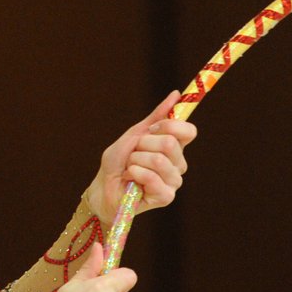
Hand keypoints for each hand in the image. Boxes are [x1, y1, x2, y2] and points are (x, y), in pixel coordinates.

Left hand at [85, 91, 197, 224]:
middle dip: (143, 144)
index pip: (189, 131)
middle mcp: (178, 164)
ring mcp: (173, 181)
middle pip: (170, 143)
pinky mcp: (165, 197)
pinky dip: (135, 173)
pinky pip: (152, 178)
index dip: (169, 125)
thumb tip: (176, 94)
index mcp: (175, 147)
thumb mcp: (135, 134)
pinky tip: (130, 178)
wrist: (103, 186)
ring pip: (159, 160)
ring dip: (136, 160)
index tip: (151, 129)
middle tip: (134, 153)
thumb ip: (156, 117)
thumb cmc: (119, 161)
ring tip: (130, 167)